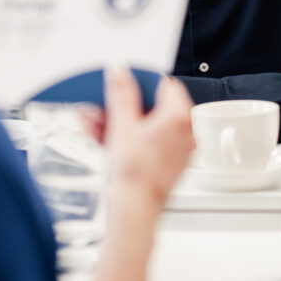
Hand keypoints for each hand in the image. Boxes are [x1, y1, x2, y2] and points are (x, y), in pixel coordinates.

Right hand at [103, 68, 194, 208]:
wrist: (135, 209)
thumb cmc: (135, 173)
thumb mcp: (122, 124)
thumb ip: (122, 94)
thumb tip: (121, 71)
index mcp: (179, 116)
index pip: (163, 84)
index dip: (139, 82)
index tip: (121, 84)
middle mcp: (185, 131)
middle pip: (152, 106)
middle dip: (122, 106)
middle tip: (102, 108)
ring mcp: (178, 148)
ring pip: (147, 124)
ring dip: (120, 122)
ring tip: (96, 126)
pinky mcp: (168, 162)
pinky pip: (148, 140)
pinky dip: (128, 137)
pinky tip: (104, 139)